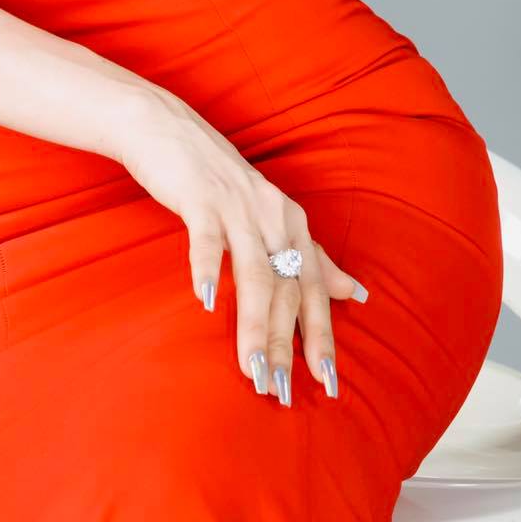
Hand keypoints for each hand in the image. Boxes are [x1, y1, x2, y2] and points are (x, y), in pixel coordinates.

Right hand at [115, 86, 367, 405]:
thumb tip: (354, 292)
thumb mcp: (271, 215)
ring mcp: (237, 206)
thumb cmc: (217, 180)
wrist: (166, 129)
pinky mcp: (200, 197)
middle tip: (283, 392)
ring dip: (255, 326)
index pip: (314, 288)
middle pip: (287, 289)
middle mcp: (272, 215)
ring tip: (253, 370)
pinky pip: (207, 238)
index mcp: (291, 222)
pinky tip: (204, 302)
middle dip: (287, 344)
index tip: (328, 382)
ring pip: (253, 275)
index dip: (321, 335)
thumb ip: (311, 256)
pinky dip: (207, 269)